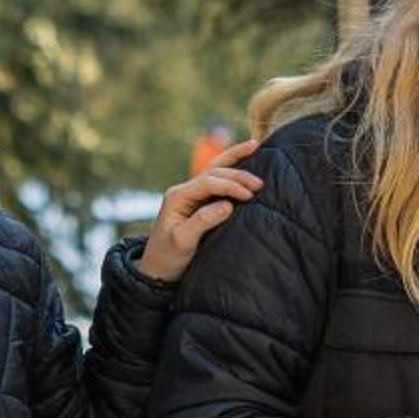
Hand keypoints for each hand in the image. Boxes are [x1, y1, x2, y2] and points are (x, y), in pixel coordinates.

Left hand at [138, 138, 261, 281]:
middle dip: (237, 173)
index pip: (208, 183)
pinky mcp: (199, 202)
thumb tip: (228, 205)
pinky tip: (245, 161)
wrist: (158, 270)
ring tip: (256, 148)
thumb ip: (203, 222)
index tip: (250, 195)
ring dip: (236, 161)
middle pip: (213, 171)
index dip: (230, 186)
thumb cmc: (168, 257)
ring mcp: (191, 195)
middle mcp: (184, 191)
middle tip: (260, 183)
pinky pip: (217, 181)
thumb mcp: (183, 241)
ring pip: (215, 170)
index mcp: (178, 196)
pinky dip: (232, 170)